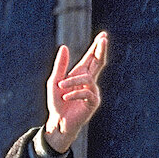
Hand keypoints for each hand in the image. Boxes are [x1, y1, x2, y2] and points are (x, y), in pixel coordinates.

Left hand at [44, 31, 107, 152]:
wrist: (57, 122)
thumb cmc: (56, 103)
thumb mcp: (54, 82)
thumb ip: (60, 65)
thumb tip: (64, 46)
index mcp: (81, 74)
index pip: (91, 58)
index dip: (97, 47)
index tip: (103, 36)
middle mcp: (89, 81)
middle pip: (98, 62)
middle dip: (101, 50)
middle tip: (103, 39)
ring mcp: (92, 92)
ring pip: (87, 79)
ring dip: (72, 81)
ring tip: (60, 87)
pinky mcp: (93, 103)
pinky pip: (86, 93)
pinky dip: (74, 93)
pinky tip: (65, 97)